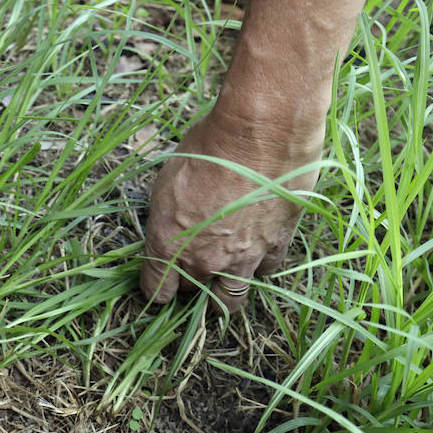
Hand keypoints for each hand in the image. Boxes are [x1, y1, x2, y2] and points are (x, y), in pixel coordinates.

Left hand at [139, 107, 321, 311]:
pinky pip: (265, 271)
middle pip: (193, 292)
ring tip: (223, 278)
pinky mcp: (275, 246)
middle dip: (190, 283)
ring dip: (223, 292)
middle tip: (192, 269)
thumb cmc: (205, 149)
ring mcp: (242, 259)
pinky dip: (259, 265)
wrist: (259, 134)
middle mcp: (203, 261)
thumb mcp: (166, 181)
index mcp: (168, 247)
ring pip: (230, 298)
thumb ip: (166, 217)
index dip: (156, 287)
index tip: (159, 284)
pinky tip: (256, 252)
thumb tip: (170, 225)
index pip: (156, 288)